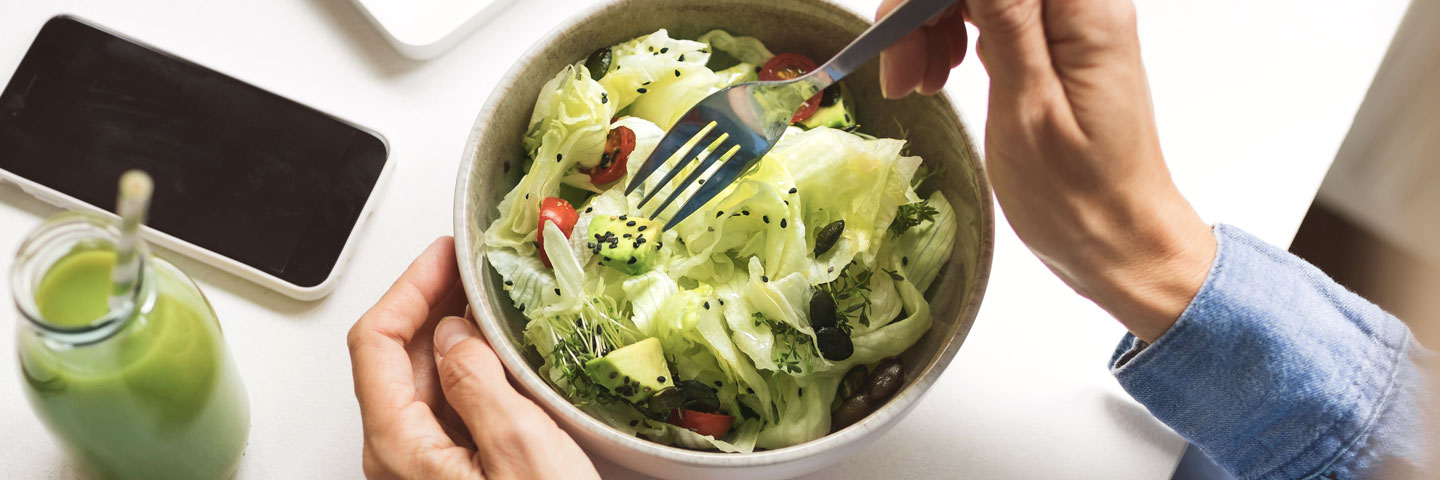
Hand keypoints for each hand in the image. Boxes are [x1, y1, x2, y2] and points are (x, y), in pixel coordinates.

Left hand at [347, 237, 598, 478]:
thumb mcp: (518, 449)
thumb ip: (476, 384)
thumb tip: (455, 332)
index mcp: (399, 446)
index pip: (376, 343)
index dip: (409, 288)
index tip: (446, 256)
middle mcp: (402, 453)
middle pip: (396, 356)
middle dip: (432, 300)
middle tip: (471, 263)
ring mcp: (427, 461)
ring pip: (426, 378)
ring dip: (454, 330)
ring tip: (490, 295)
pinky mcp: (458, 467)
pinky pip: (452, 402)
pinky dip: (472, 363)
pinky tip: (502, 348)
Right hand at [879, 0, 1215, 341]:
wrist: (1117, 240)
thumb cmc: (1078, 196)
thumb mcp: (1028, 109)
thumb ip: (1006, 21)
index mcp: (1084, 10)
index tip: (904, 32)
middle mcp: (1080, 2)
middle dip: (923, 9)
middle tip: (901, 71)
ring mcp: (1064, 20)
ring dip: (929, 24)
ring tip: (918, 83)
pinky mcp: (1048, 39)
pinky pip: (985, 9)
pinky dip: (948, 35)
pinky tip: (939, 75)